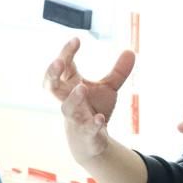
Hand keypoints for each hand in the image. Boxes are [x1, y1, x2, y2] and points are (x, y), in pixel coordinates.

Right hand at [44, 37, 135, 161]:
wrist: (90, 142)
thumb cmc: (93, 109)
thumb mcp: (108, 88)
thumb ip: (118, 71)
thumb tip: (130, 51)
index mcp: (70, 85)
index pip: (64, 66)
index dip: (67, 53)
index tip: (77, 39)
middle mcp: (67, 100)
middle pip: (52, 86)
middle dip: (52, 74)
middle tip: (58, 62)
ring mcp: (75, 117)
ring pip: (67, 108)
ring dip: (73, 98)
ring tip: (82, 88)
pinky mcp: (85, 134)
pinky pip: (86, 129)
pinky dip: (93, 124)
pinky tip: (100, 118)